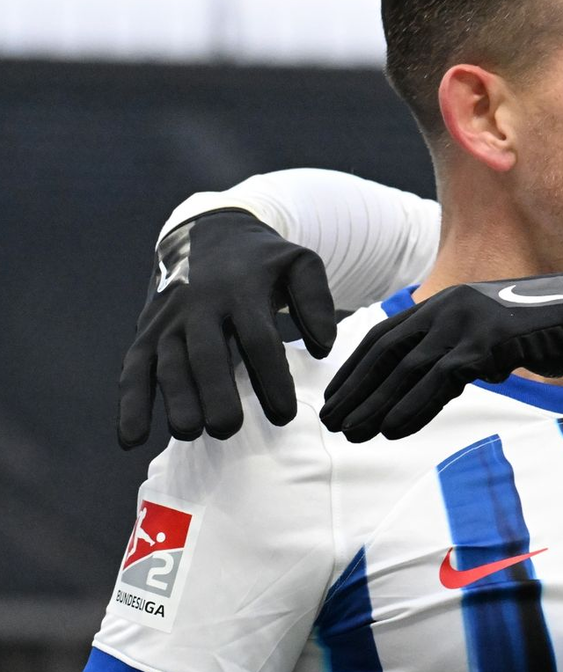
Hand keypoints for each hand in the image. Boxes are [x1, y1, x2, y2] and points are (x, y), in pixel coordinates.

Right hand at [117, 210, 337, 446]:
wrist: (208, 231)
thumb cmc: (263, 261)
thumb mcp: (299, 263)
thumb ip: (316, 300)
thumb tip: (323, 347)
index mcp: (242, 291)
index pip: (258, 339)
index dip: (270, 378)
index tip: (285, 414)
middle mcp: (200, 305)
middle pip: (206, 354)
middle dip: (214, 394)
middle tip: (228, 428)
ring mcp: (169, 320)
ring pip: (168, 363)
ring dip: (174, 400)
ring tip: (189, 432)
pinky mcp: (146, 333)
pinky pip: (133, 370)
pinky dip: (130, 405)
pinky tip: (131, 440)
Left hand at [320, 272, 562, 440]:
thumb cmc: (545, 332)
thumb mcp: (493, 340)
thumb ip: (461, 356)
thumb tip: (437, 383)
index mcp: (446, 304)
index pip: (386, 337)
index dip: (358, 370)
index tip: (337, 399)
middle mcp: (449, 307)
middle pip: (387, 352)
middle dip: (357, 389)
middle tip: (332, 422)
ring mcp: (468, 322)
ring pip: (408, 367)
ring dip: (376, 403)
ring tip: (352, 433)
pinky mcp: (489, 341)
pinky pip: (441, 378)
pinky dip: (414, 405)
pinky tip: (393, 429)